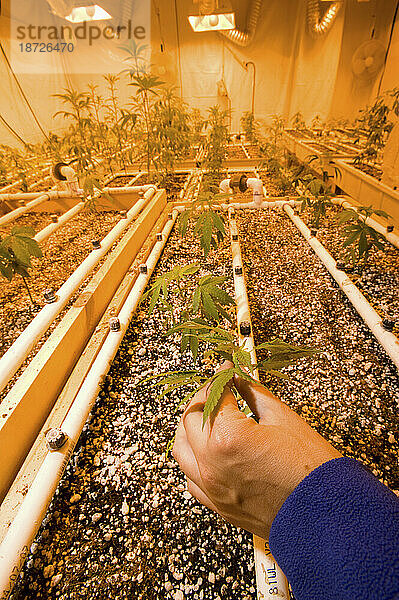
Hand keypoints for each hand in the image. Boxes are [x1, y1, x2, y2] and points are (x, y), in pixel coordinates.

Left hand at [173, 362, 341, 538]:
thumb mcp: (284, 419)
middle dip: (204, 398)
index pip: (213, 396)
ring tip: (208, 415)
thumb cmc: (312, 470)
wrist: (328, 517)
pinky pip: (191, 478)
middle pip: (190, 419)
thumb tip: (240, 379)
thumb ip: (254, 394)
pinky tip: (207, 450)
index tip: (228, 368)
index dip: (221, 376)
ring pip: (181, 449)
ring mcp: (212, 488)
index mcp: (227, 438)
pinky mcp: (218, 506)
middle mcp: (211, 464)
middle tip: (220, 388)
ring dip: (190, 427)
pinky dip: (194, 459)